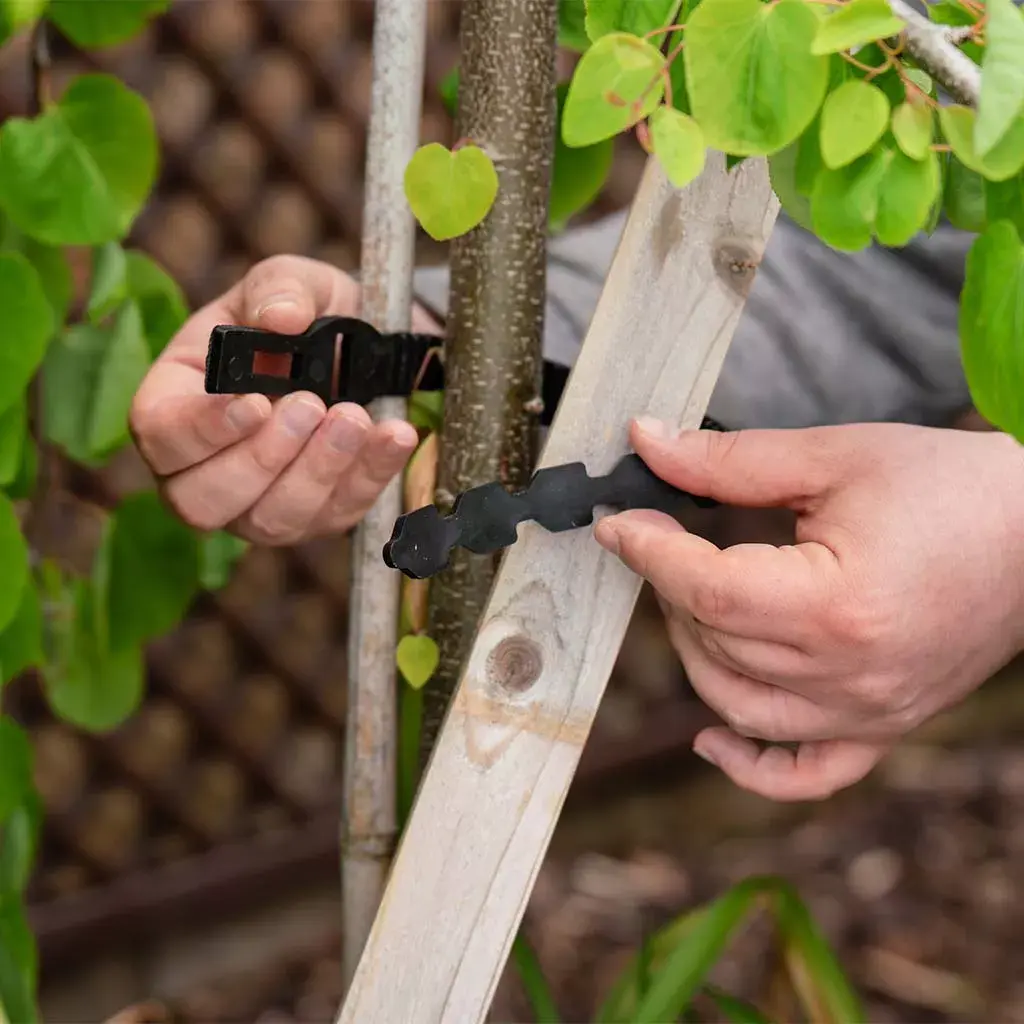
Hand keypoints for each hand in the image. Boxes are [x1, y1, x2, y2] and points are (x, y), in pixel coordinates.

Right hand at [130, 256, 438, 544]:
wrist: (370, 348)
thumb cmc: (307, 316)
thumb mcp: (291, 282)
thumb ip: (279, 289)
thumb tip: (283, 317)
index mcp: (175, 403)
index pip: (163, 435)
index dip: (202, 429)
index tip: (255, 402)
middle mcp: (205, 469)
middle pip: (203, 500)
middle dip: (263, 458)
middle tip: (311, 405)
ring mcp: (259, 505)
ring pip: (272, 519)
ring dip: (318, 470)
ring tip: (356, 416)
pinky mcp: (317, 519)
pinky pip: (338, 515)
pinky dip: (370, 475)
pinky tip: (394, 435)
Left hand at [596, 419, 1023, 801]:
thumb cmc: (949, 486)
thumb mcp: (836, 457)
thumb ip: (730, 459)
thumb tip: (647, 442)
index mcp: (836, 604)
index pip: (706, 588)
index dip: (648, 552)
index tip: (618, 523)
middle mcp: (850, 674)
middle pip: (715, 641)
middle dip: (669, 586)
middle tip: (659, 538)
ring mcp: (869, 711)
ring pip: (738, 704)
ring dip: (694, 651)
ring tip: (689, 599)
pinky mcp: (884, 726)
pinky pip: (807, 771)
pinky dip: (751, 766)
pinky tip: (709, 741)